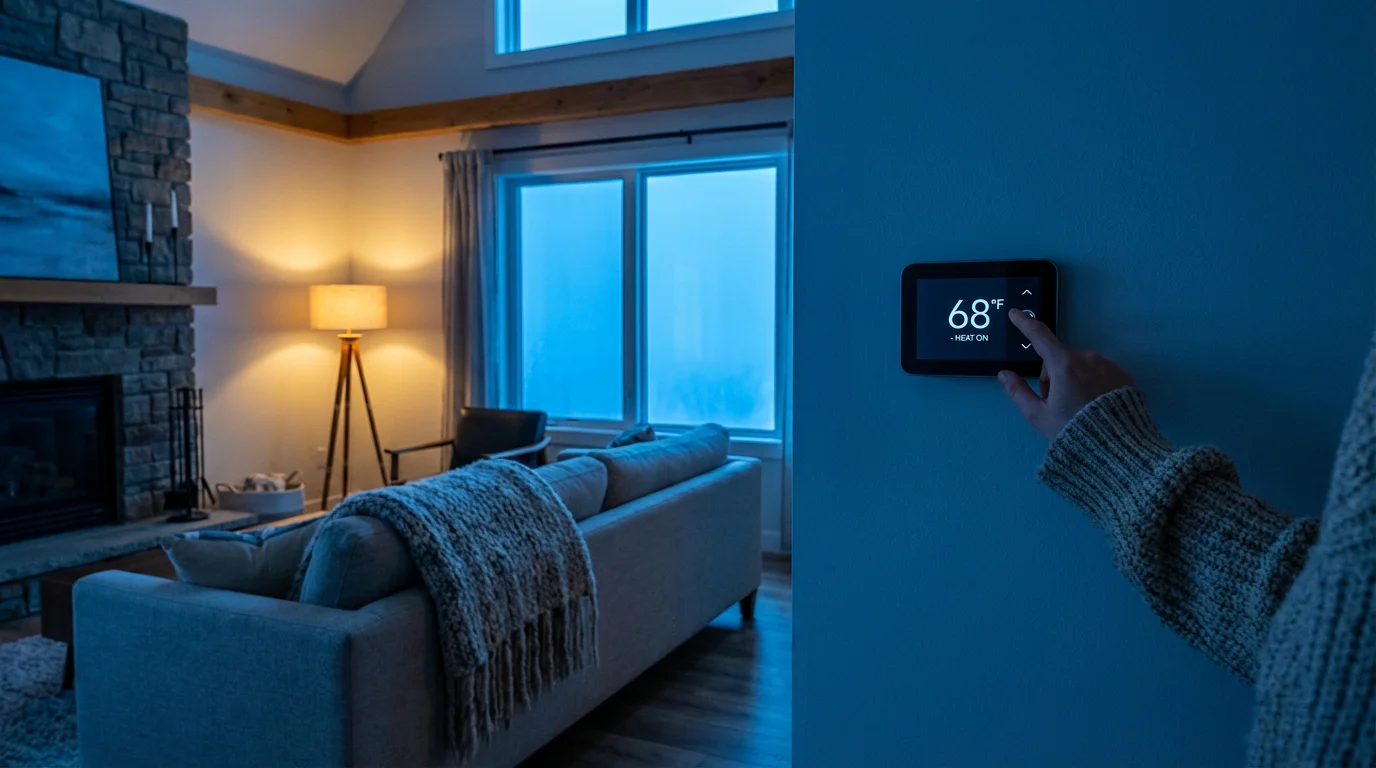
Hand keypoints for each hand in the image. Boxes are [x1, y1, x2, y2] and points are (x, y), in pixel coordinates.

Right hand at [998, 309, 1135, 440]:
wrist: (1117, 448)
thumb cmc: (1073, 432)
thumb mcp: (1038, 416)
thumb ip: (1018, 392)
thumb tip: (1004, 375)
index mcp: (1064, 366)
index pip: (1040, 337)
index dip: (1025, 324)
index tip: (1016, 313)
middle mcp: (1087, 359)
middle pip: (1060, 358)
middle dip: (1053, 374)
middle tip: (1054, 402)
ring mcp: (1108, 365)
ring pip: (1081, 365)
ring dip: (1074, 378)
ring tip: (1077, 407)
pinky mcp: (1123, 375)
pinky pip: (1101, 372)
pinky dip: (1093, 383)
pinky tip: (1094, 405)